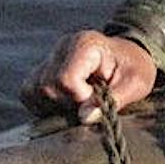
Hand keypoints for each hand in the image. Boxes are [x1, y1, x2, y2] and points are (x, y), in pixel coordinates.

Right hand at [19, 31, 157, 122]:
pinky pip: (29, 92)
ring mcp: (50, 57)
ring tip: (77, 104)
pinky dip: (43, 104)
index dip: (78, 99)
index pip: (65, 80)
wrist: (130, 57)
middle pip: (45, 87)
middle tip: (88, 105)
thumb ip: (111, 100)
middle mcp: (62, 47)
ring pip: (32, 90)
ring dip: (53, 106)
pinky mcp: (43, 68)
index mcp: (85, 45)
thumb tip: (84, 118)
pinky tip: (65, 104)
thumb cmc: (135, 68)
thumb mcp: (135, 84)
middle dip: (66, 105)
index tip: (96, 102)